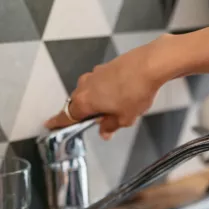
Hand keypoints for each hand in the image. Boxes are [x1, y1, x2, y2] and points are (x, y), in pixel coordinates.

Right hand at [45, 35, 175, 138]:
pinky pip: (99, 84)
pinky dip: (104, 93)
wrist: (149, 65)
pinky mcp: (105, 68)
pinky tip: (120, 97)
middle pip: (77, 104)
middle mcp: (85, 85)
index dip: (58, 122)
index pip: (66, 115)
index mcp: (84, 101)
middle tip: (96, 123)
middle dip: (84, 114)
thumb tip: (104, 132)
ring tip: (115, 111)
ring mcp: (94, 74)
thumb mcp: (124, 118)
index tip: (50, 125)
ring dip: (97, 103)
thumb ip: (110, 126)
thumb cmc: (135, 92)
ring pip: (89, 93)